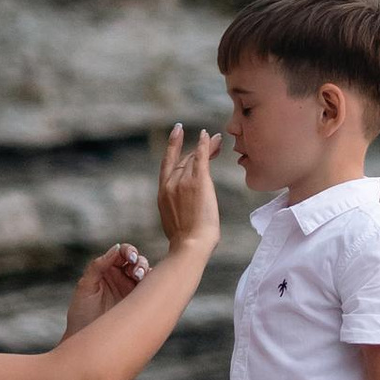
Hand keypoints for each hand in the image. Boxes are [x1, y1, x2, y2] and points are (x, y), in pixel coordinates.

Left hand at [65, 242, 145, 333]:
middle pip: (136, 261)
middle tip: (136, 271)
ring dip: (146, 271)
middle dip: (139, 262)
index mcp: (106, 270)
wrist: (84, 341)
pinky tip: (151, 286)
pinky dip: (155, 285)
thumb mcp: (85, 287)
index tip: (129, 257)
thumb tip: (116, 248)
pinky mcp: (139, 305)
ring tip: (140, 277)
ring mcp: (131, 291)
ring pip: (147, 274)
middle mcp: (121, 279)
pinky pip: (152, 291)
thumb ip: (98, 266)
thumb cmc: (81, 315)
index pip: (121, 254)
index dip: (128, 252)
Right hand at [155, 121, 221, 257]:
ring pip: (194, 157)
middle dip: (195, 149)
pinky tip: (209, 136)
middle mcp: (170, 183)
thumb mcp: (173, 221)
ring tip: (217, 140)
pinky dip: (205, 144)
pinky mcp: (198, 181)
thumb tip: (183, 210)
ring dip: (206, 146)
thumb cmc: (186, 241)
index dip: (172, 147)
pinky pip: (201, 156)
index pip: (167, 164)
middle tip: (210, 141)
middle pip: (183, 159)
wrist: (190, 244)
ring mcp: (183, 180)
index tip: (176, 134)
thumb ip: (176, 208)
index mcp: (163, 193)